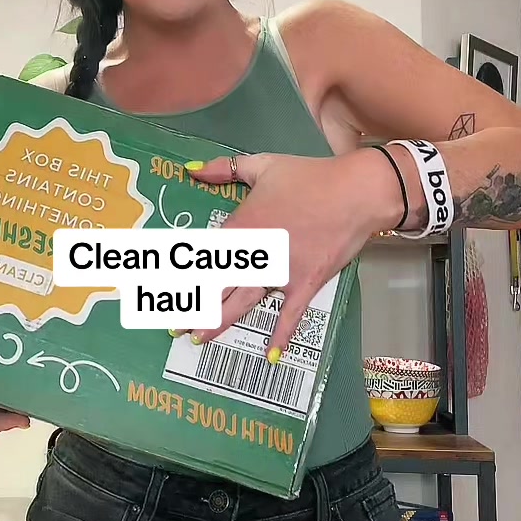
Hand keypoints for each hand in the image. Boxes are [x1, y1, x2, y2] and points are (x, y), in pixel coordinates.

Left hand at [185, 148, 402, 353]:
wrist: (356, 191)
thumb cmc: (309, 176)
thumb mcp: (262, 165)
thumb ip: (225, 169)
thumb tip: (192, 170)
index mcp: (240, 226)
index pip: (203, 256)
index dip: (182, 276)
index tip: (165, 291)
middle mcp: (254, 255)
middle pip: (216, 286)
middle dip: (193, 307)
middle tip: (173, 327)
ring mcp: (280, 273)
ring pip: (243, 302)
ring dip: (219, 323)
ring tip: (198, 339)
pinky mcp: (305, 284)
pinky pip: (290, 314)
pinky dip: (281, 335)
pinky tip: (270, 355)